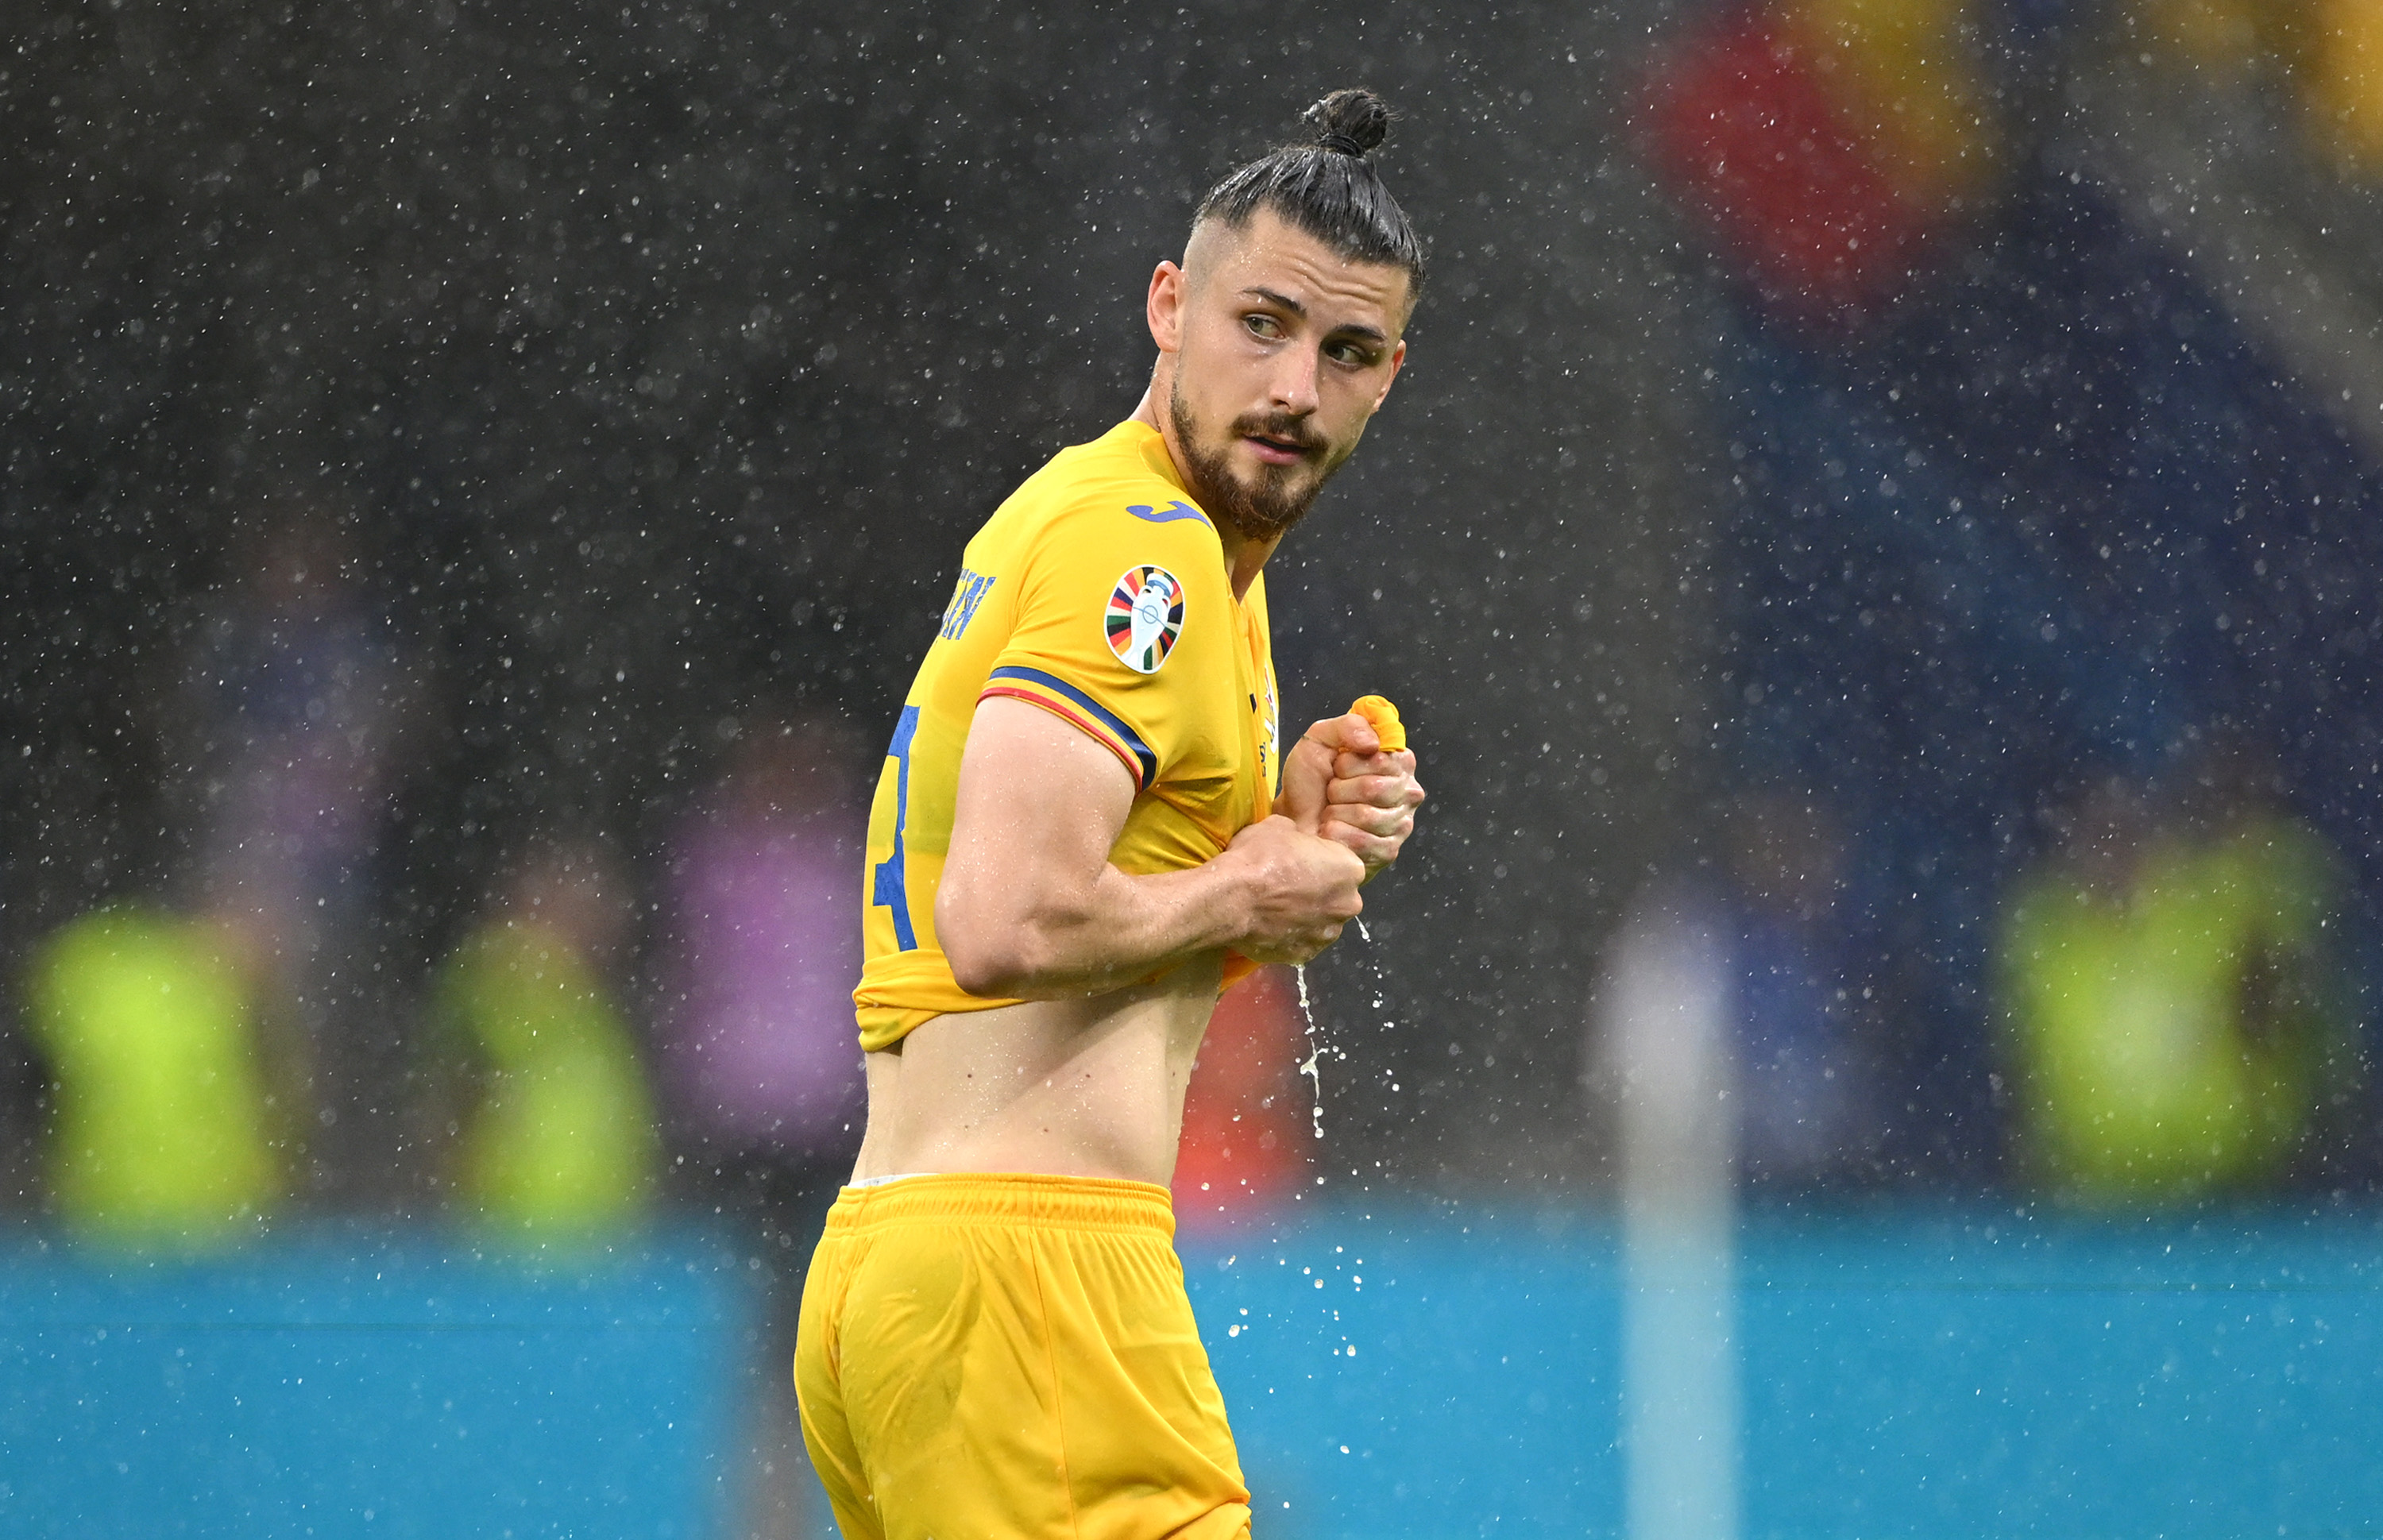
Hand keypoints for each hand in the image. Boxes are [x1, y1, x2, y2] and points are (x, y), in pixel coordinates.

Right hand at [1222, 814, 1364, 965]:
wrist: (1231, 898)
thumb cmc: (1258, 856)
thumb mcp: (1279, 826)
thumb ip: (1299, 835)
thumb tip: (1295, 841)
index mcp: (1351, 869)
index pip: (1342, 862)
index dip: (1319, 860)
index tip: (1297, 861)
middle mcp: (1349, 904)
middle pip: (1337, 896)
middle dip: (1319, 891)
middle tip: (1288, 885)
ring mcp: (1328, 934)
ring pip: (1322, 921)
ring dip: (1306, 915)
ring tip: (1276, 908)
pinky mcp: (1307, 955)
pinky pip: (1303, 942)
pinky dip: (1290, 935)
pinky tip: (1270, 925)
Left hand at [1281, 712, 1424, 880]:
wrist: (1293, 817)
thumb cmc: (1311, 780)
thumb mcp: (1321, 739)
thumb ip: (1348, 726)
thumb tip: (1372, 743)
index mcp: (1399, 761)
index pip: (1381, 759)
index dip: (1350, 763)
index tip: (1338, 766)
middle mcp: (1408, 792)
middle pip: (1374, 789)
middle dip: (1340, 789)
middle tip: (1332, 791)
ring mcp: (1401, 824)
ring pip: (1366, 816)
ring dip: (1337, 812)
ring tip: (1331, 811)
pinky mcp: (1388, 851)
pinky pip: (1361, 841)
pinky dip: (1337, 834)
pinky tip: (1333, 831)